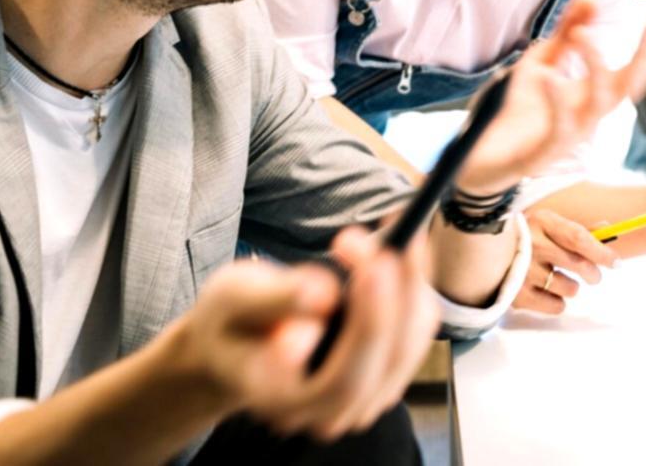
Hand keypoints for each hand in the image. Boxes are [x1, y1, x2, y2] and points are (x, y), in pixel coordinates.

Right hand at [174, 227, 439, 441]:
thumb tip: (323, 296)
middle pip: (381, 363)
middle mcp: (324, 413)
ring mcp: (358, 402)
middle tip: (388, 242)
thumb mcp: (232, 298)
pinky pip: (414, 337)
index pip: (337, 380)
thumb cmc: (231, 320)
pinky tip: (402, 250)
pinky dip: (414, 289)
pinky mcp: (382, 379)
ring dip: (410, 286)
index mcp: (280, 399)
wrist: (240, 348)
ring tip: (397, 232)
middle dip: (392, 297)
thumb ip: (274, 299)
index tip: (365, 273)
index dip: (363, 332)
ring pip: (406, 348)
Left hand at [455, 0, 645, 195]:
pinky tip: (548, 76)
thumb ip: (566, 33)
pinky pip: (561, 128)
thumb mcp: (542, 61)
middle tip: (644, 23)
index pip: (634, 73)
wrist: (485, 154)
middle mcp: (589, 115)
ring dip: (596, 65)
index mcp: (593, 95)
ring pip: (600, 104)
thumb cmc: (520, 108)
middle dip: (642, 56)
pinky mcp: (545, 152)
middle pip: (629, 88)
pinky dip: (558, 101)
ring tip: (580, 34)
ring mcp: (570, 135)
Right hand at [511, 208, 619, 313]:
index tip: (616, 262)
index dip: (601, 251)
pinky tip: (546, 292)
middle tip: (593, 276)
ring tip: (556, 279)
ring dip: (570, 287)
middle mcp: (532, 245)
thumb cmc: (524, 238)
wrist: (482, 254)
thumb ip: (576, 230)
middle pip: (579, 264)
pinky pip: (556, 306)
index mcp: (542, 222)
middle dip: (593, 273)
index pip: (578, 237)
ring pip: (570, 289)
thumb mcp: (546, 225)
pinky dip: (557, 302)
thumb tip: (607, 230)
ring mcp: (524, 271)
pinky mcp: (517, 294)